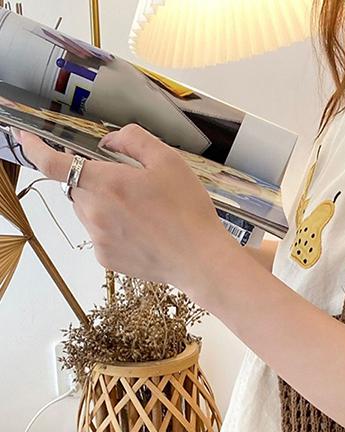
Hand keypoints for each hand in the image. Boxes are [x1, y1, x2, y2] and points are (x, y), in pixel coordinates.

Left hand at [12, 124, 233, 291]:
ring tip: (144, 215)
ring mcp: (97, 238)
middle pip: (77, 187)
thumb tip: (109, 142)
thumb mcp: (169, 161)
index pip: (53, 163)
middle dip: (96, 182)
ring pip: (87, 212)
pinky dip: (114, 229)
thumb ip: (133, 139)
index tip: (23, 137)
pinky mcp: (105, 258)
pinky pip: (99, 234)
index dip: (33, 148)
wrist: (202, 262)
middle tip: (134, 189)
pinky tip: (143, 234)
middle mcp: (94, 212)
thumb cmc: (189, 212)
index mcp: (106, 183)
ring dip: (105, 206)